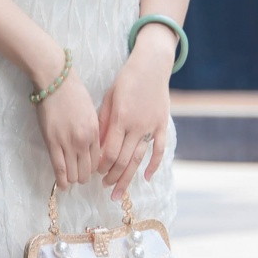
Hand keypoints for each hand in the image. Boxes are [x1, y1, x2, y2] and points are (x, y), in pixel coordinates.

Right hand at [34, 68, 102, 187]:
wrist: (56, 81)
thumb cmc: (73, 92)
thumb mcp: (91, 112)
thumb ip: (94, 130)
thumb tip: (93, 148)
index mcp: (95, 132)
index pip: (98, 160)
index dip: (94, 169)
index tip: (89, 170)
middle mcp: (84, 140)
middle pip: (87, 170)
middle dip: (84, 177)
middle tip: (79, 177)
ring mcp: (68, 143)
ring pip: (74, 173)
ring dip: (73, 179)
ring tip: (70, 180)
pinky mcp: (52, 143)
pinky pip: (59, 168)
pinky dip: (61, 180)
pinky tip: (62, 186)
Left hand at [98, 31, 173, 197]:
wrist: (151, 65)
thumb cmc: (125, 80)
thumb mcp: (108, 98)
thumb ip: (102, 122)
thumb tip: (95, 146)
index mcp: (119, 118)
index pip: (108, 151)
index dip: (101, 166)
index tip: (96, 173)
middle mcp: (135, 125)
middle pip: (122, 159)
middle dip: (112, 176)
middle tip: (105, 187)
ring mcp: (150, 126)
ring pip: (138, 158)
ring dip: (128, 177)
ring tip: (119, 191)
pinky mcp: (162, 124)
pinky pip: (159, 149)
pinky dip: (154, 164)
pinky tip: (146, 177)